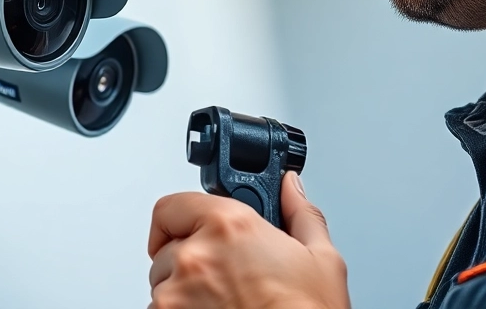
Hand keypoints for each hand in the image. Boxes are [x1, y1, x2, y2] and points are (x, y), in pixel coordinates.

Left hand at [147, 172, 349, 308]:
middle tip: (227, 279)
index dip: (181, 219)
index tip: (190, 230)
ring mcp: (175, 295)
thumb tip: (289, 188)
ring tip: (226, 304)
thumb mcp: (322, 260)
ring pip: (164, 285)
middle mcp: (194, 257)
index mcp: (228, 227)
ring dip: (184, 292)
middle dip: (192, 262)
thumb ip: (299, 213)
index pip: (171, 206)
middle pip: (169, 250)